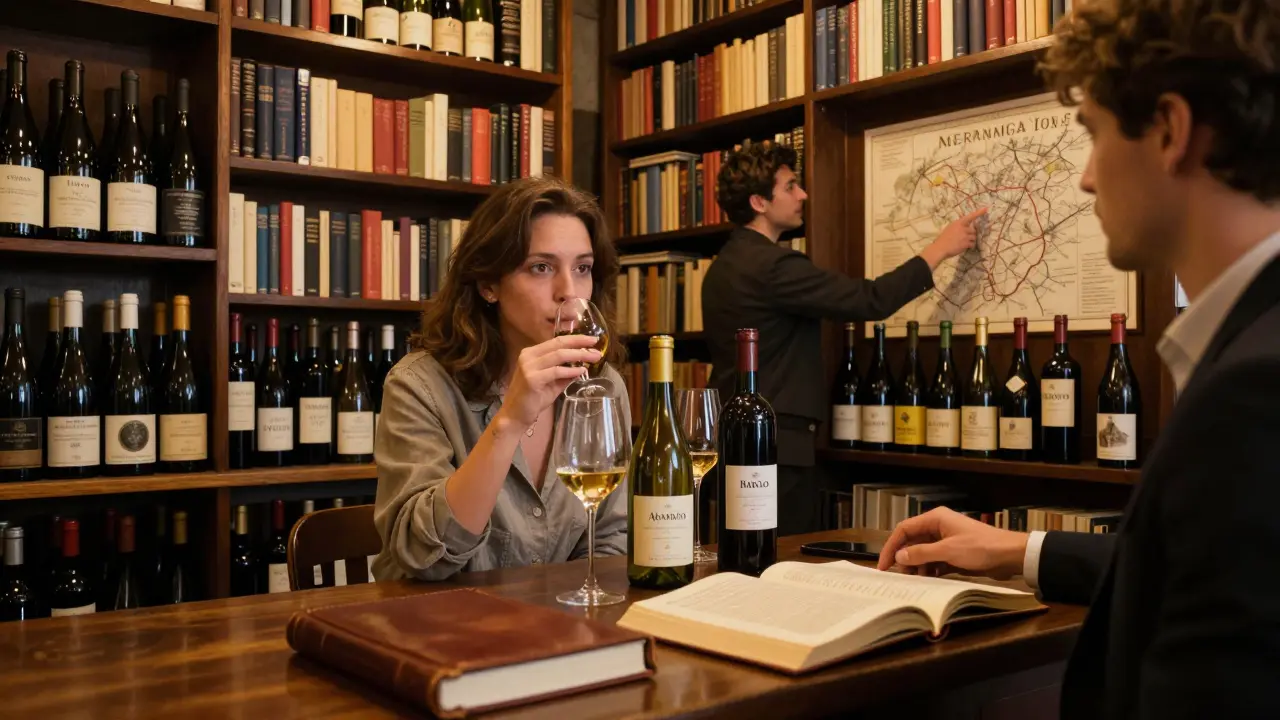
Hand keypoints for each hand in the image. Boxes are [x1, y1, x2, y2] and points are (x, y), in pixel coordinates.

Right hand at [495, 334, 601, 429]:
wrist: (515, 415)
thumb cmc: (533, 399)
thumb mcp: (553, 383)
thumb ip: (565, 373)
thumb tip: (583, 365)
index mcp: (532, 353)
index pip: (557, 341)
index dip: (576, 339)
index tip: (592, 340)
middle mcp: (528, 356)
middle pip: (559, 344)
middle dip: (580, 343)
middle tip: (596, 344)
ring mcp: (529, 366)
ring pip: (559, 355)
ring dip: (579, 355)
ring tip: (594, 357)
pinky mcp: (531, 378)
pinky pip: (556, 371)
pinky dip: (570, 371)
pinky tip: (581, 371)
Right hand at [877, 507, 1028, 579]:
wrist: (1010, 556)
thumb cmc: (980, 548)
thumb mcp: (948, 551)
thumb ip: (921, 553)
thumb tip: (898, 557)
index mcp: (935, 519)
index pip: (904, 530)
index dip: (891, 546)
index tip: (883, 565)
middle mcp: (938, 527)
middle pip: (912, 541)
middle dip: (904, 558)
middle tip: (900, 576)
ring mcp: (947, 540)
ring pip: (923, 553)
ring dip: (917, 566)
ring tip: (914, 580)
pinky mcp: (955, 553)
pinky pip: (935, 561)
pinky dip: (929, 569)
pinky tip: (927, 580)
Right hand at [919, 207, 986, 269]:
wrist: (940, 248)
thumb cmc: (944, 238)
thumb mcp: (950, 228)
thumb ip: (958, 226)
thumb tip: (966, 226)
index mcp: (958, 223)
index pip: (970, 217)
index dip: (978, 213)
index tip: (986, 208)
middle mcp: (963, 228)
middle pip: (973, 230)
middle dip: (970, 234)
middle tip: (964, 238)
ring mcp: (965, 236)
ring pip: (973, 238)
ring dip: (970, 241)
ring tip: (962, 243)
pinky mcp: (966, 243)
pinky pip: (972, 244)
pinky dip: (969, 246)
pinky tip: (963, 247)